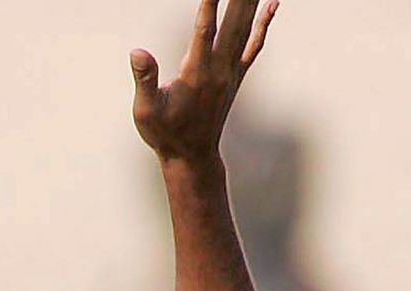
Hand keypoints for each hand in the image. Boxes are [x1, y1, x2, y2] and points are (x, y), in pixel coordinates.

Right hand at [131, 0, 279, 167]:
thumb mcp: (145, 111)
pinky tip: (272, 3)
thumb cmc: (165, 133)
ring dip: (251, 1)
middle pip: (233, 22)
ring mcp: (231, 71)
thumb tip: (138, 52)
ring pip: (246, 27)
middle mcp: (219, 69)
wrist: (192, 155)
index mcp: (195, 74)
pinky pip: (255, 43)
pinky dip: (265, 22)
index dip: (210, 4)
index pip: (204, 30)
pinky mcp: (236, 75)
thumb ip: (144, 79)